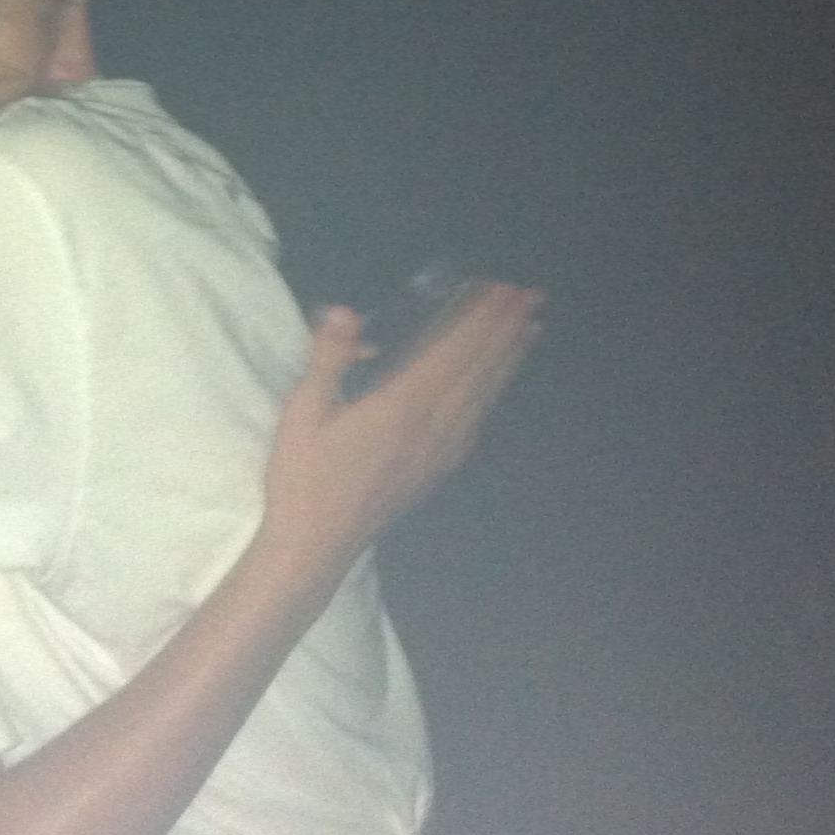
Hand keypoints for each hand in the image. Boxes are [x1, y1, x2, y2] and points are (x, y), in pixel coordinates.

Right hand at [257, 285, 543, 578]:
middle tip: (531, 297)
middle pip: (476, 369)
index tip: (502, 290)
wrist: (317, 543)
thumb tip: (344, 312)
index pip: (449, 352)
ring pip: (481, 396)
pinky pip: (474, 423)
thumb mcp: (303, 412)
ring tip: (529, 330)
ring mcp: (438, 451)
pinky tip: (494, 390)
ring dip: (505, 359)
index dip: (477, 319)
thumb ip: (327, 359)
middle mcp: (431, 426)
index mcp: (401, 407)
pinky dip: (490, 396)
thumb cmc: (304, 477)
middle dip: (503, 330)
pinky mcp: (435, 470)